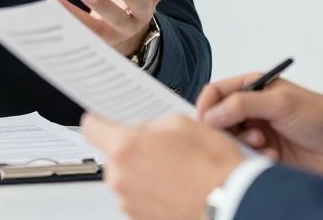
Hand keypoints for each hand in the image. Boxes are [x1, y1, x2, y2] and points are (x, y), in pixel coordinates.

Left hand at [82, 114, 242, 219]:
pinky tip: (175, 186)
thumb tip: (147, 130)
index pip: (91, 127)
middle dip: (132, 150)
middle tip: (159, 148)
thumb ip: (154, 124)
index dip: (99, 120)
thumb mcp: (183, 123)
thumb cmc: (212, 167)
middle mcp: (120, 178)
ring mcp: (129, 203)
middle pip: (113, 156)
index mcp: (126, 147)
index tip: (103, 120)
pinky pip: (138, 198)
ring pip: (126, 179)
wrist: (231, 200)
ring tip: (174, 170)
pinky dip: (151, 192)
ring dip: (142, 173)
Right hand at [197, 71, 322, 180]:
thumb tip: (211, 113)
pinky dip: (255, 158)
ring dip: (243, 144)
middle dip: (226, 129)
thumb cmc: (322, 116)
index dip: (206, 105)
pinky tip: (273, 156)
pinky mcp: (264, 154)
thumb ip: (243, 104)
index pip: (216, 92)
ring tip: (263, 144)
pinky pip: (244, 157)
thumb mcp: (281, 102)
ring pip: (230, 140)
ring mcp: (258, 132)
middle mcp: (253, 109)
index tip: (206, 121)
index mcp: (254, 87)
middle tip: (245, 134)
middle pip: (218, 118)